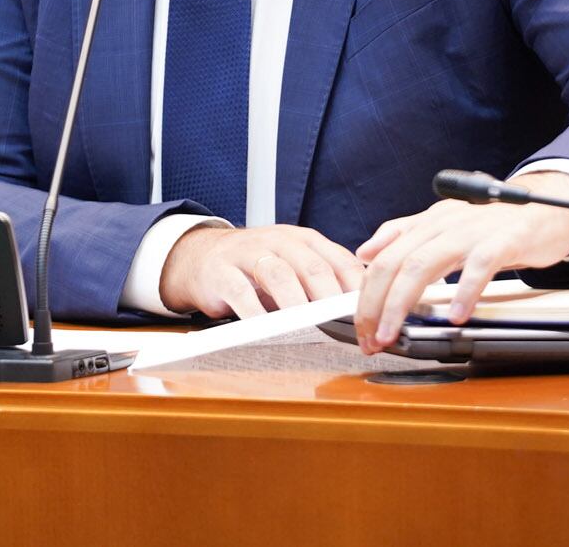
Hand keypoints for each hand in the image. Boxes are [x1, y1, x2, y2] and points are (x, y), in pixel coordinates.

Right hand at [160, 223, 366, 319]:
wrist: (202, 256)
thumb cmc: (256, 267)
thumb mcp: (293, 267)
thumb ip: (322, 284)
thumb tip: (359, 315)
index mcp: (304, 240)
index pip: (339, 260)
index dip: (355, 288)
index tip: (367, 314)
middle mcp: (279, 241)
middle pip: (312, 266)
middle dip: (329, 297)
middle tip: (341, 324)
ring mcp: (249, 252)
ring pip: (278, 274)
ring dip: (295, 301)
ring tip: (306, 326)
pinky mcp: (222, 270)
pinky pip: (240, 291)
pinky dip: (254, 312)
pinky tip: (264, 328)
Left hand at [352, 171, 568, 353]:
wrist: (546, 209)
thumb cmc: (495, 223)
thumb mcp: (444, 224)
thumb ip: (403, 234)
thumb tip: (365, 252)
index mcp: (428, 223)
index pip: (384, 258)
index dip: (366, 295)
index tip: (362, 327)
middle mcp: (444, 224)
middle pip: (396, 263)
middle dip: (376, 304)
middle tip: (371, 338)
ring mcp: (472, 231)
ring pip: (425, 263)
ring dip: (403, 302)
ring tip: (393, 332)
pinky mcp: (504, 239)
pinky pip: (480, 265)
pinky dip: (465, 291)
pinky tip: (457, 315)